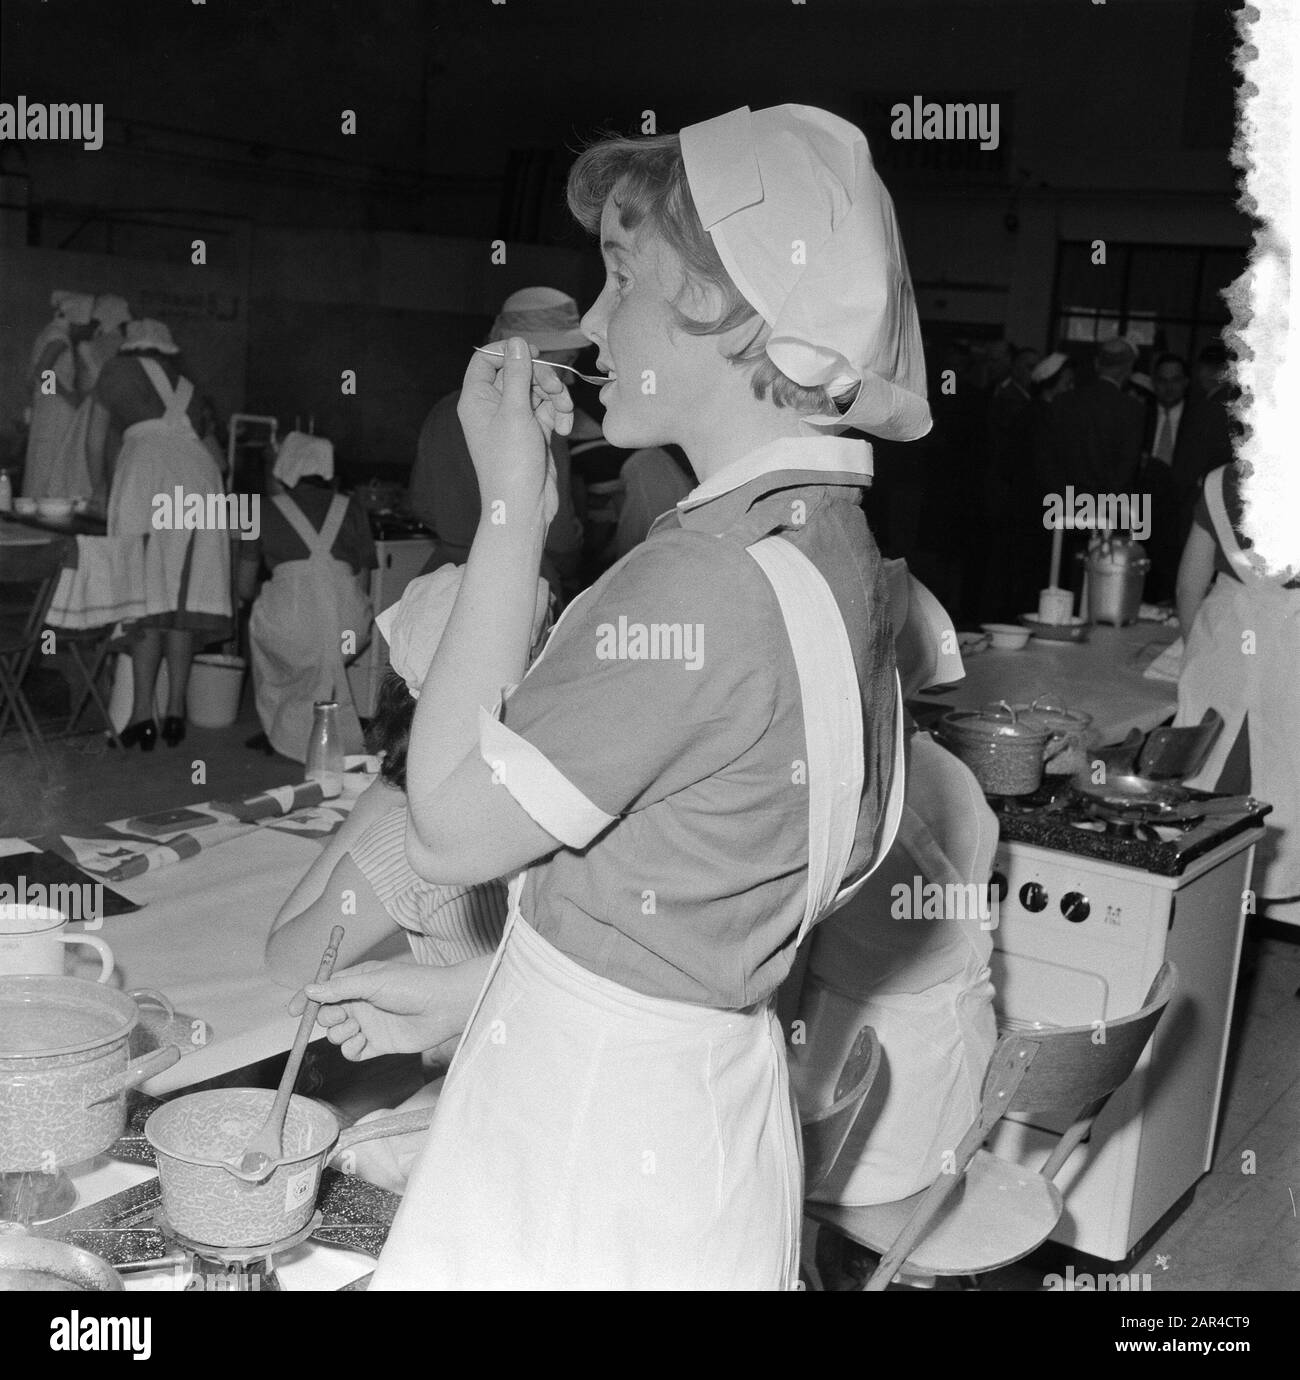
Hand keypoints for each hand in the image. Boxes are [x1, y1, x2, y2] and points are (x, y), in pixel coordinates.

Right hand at [289, 959, 451, 1060]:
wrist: (444, 1006)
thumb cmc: (413, 985)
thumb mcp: (373, 981)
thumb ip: (341, 988)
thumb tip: (309, 990)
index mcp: (358, 982)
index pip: (324, 990)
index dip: (306, 1000)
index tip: (293, 1012)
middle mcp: (360, 1003)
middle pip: (327, 1015)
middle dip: (327, 1018)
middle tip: (343, 1016)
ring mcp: (369, 1024)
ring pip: (337, 1036)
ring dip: (340, 1035)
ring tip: (358, 1028)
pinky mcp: (379, 1044)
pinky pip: (353, 1052)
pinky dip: (352, 1051)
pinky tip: (362, 1044)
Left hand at [457, 337, 571, 528]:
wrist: (524, 506)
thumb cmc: (510, 464)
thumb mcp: (515, 413)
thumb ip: (517, 374)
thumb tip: (517, 342)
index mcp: (477, 399)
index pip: (486, 359)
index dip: (509, 352)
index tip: (533, 353)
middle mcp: (493, 406)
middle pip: (518, 371)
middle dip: (541, 377)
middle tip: (556, 389)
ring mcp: (514, 419)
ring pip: (537, 390)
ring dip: (556, 397)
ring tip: (564, 414)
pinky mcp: (533, 432)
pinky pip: (548, 410)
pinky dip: (558, 415)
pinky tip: (563, 429)